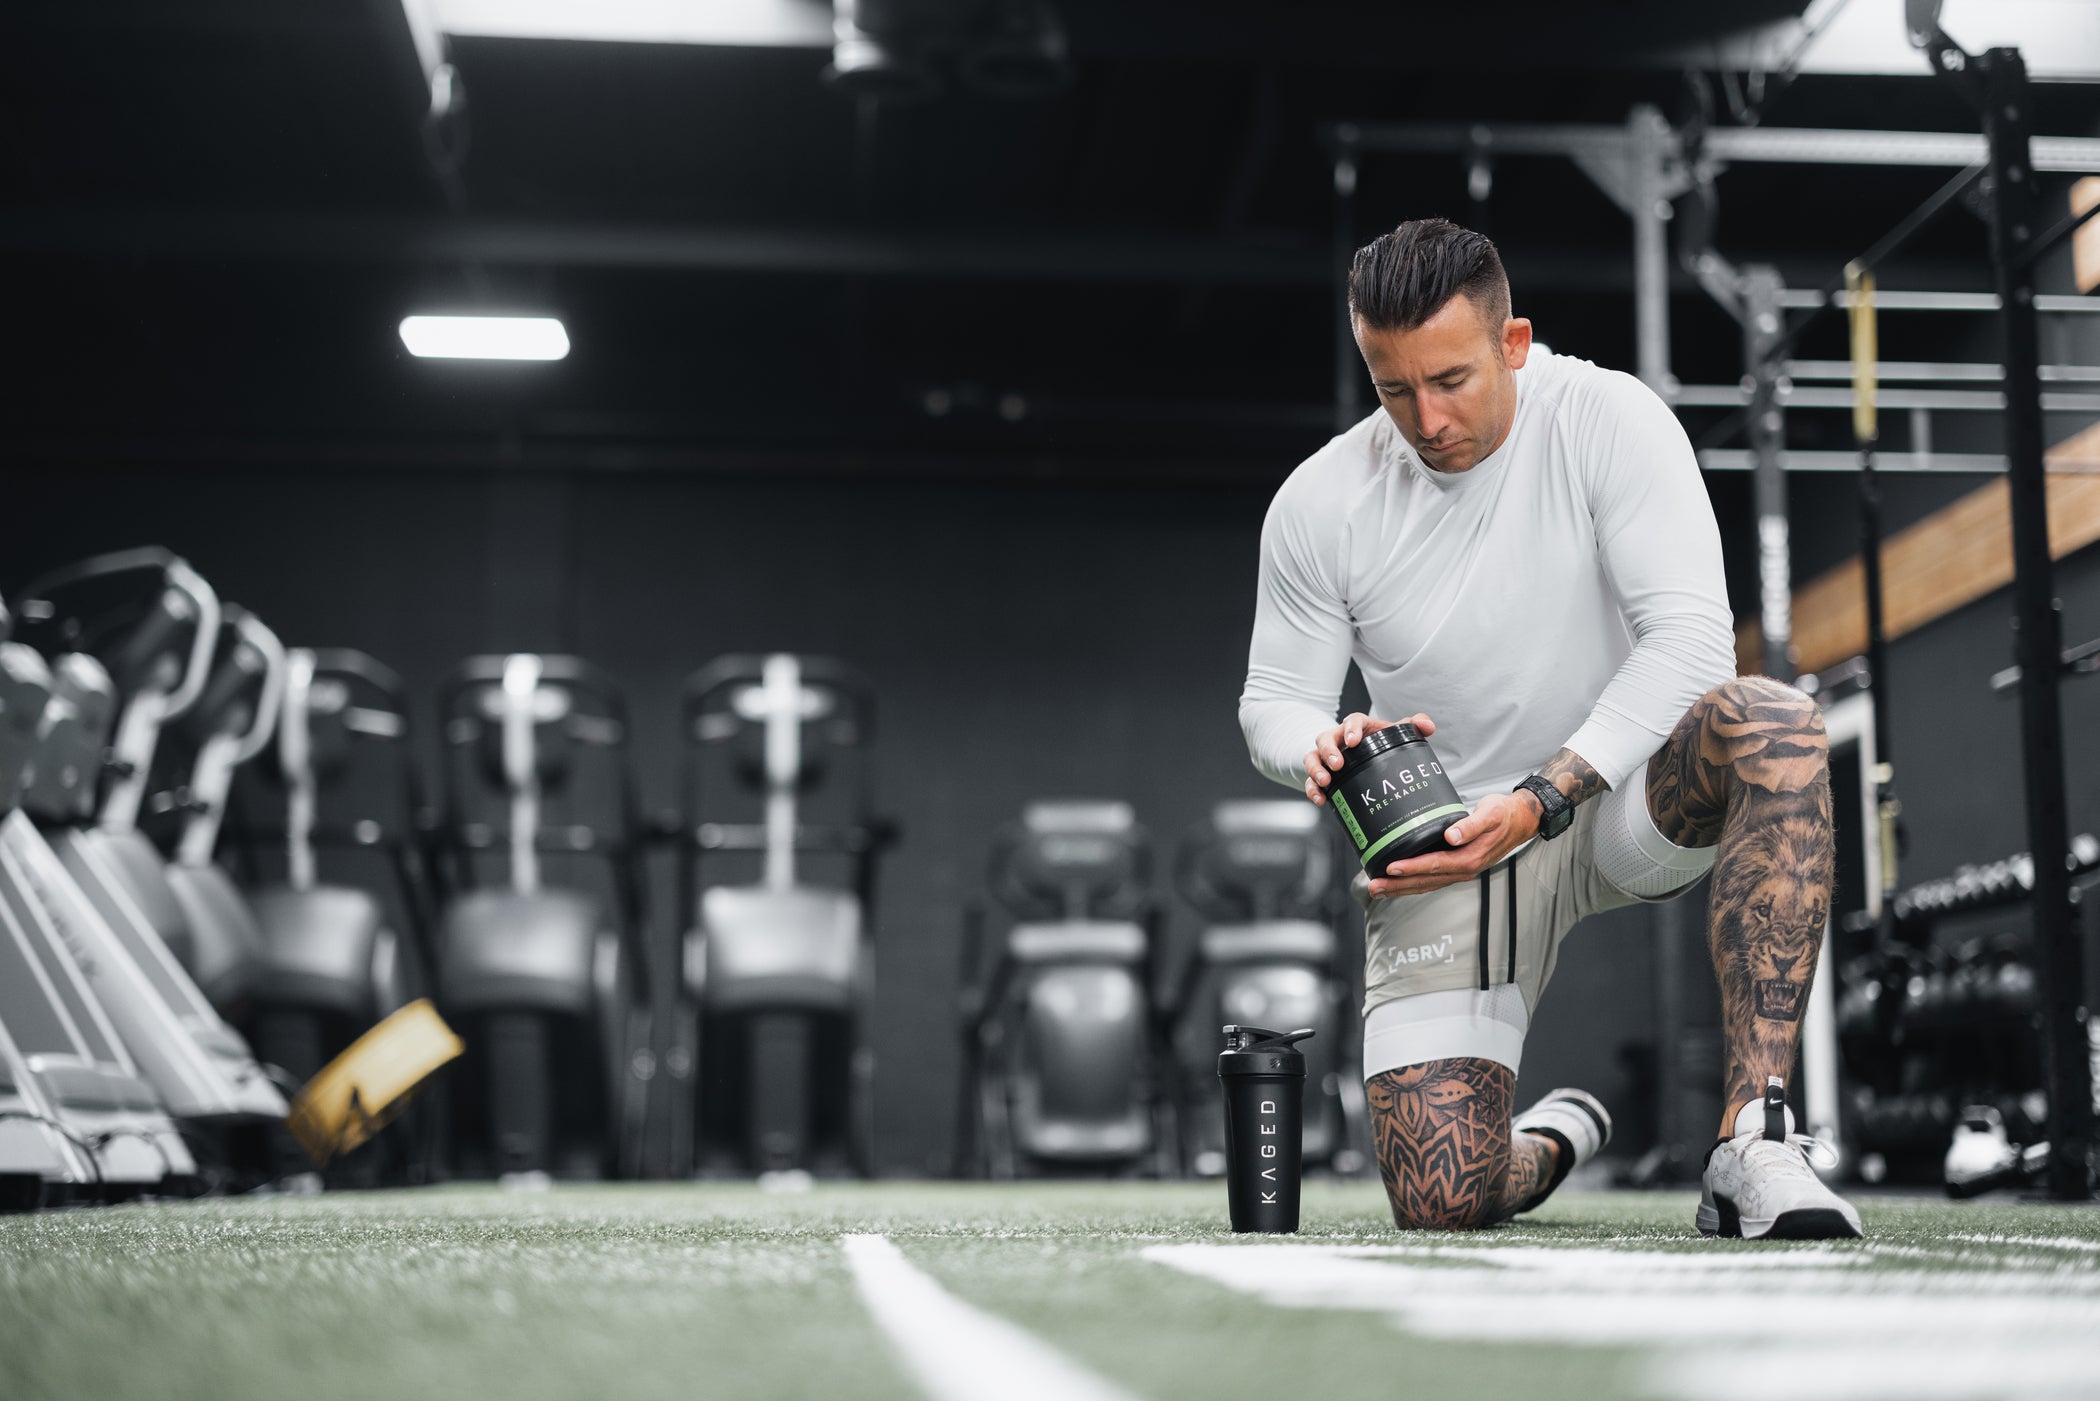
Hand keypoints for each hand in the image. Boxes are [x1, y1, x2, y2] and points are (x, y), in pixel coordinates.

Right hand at [1302, 711, 1435, 806]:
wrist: (1369, 758)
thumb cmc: (1382, 743)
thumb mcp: (1398, 733)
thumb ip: (1415, 725)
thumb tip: (1427, 726)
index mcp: (1358, 727)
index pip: (1351, 721)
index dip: (1350, 729)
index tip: (1353, 741)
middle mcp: (1338, 740)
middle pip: (1325, 738)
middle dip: (1328, 751)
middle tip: (1337, 764)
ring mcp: (1327, 757)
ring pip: (1312, 758)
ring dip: (1315, 769)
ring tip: (1325, 782)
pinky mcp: (1322, 774)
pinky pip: (1310, 780)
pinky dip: (1313, 789)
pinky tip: (1321, 799)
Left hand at [1367, 789, 1542, 898]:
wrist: (1520, 821)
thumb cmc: (1503, 814)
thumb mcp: (1490, 814)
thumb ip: (1470, 825)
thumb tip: (1451, 836)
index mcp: (1470, 858)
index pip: (1435, 865)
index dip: (1411, 868)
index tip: (1391, 868)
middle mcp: (1464, 869)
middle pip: (1426, 881)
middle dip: (1398, 885)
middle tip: (1374, 887)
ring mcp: (1461, 870)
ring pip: (1426, 884)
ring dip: (1401, 888)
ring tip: (1378, 890)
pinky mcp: (1457, 867)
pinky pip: (1432, 879)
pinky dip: (1413, 883)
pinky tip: (1398, 882)